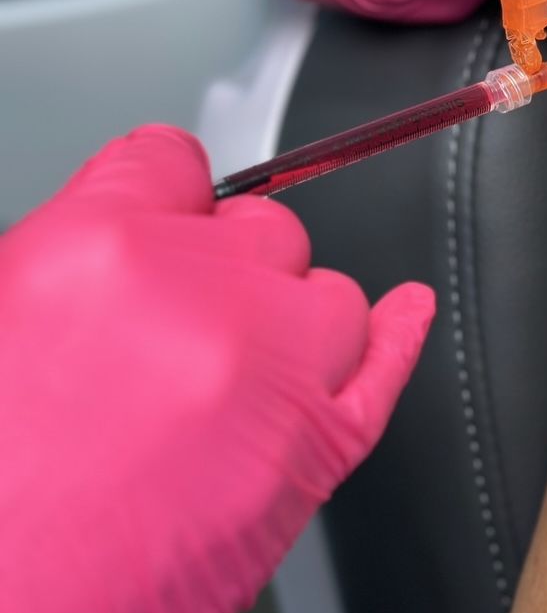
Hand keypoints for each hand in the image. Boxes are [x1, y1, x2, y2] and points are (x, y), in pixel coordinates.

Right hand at [0, 126, 433, 612]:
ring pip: (326, 293)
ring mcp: (268, 369)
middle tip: (171, 340)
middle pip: (261, 228)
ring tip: (222, 386)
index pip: (171, 161)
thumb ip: (78, 259)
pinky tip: (403, 314)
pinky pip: (383, 364)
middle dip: (224, 270)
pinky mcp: (315, 451)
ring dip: (288, 323)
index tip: (170, 216)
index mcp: (95, 247)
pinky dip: (395, 336)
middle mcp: (196, 292)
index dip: (167, 197)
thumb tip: (133, 240)